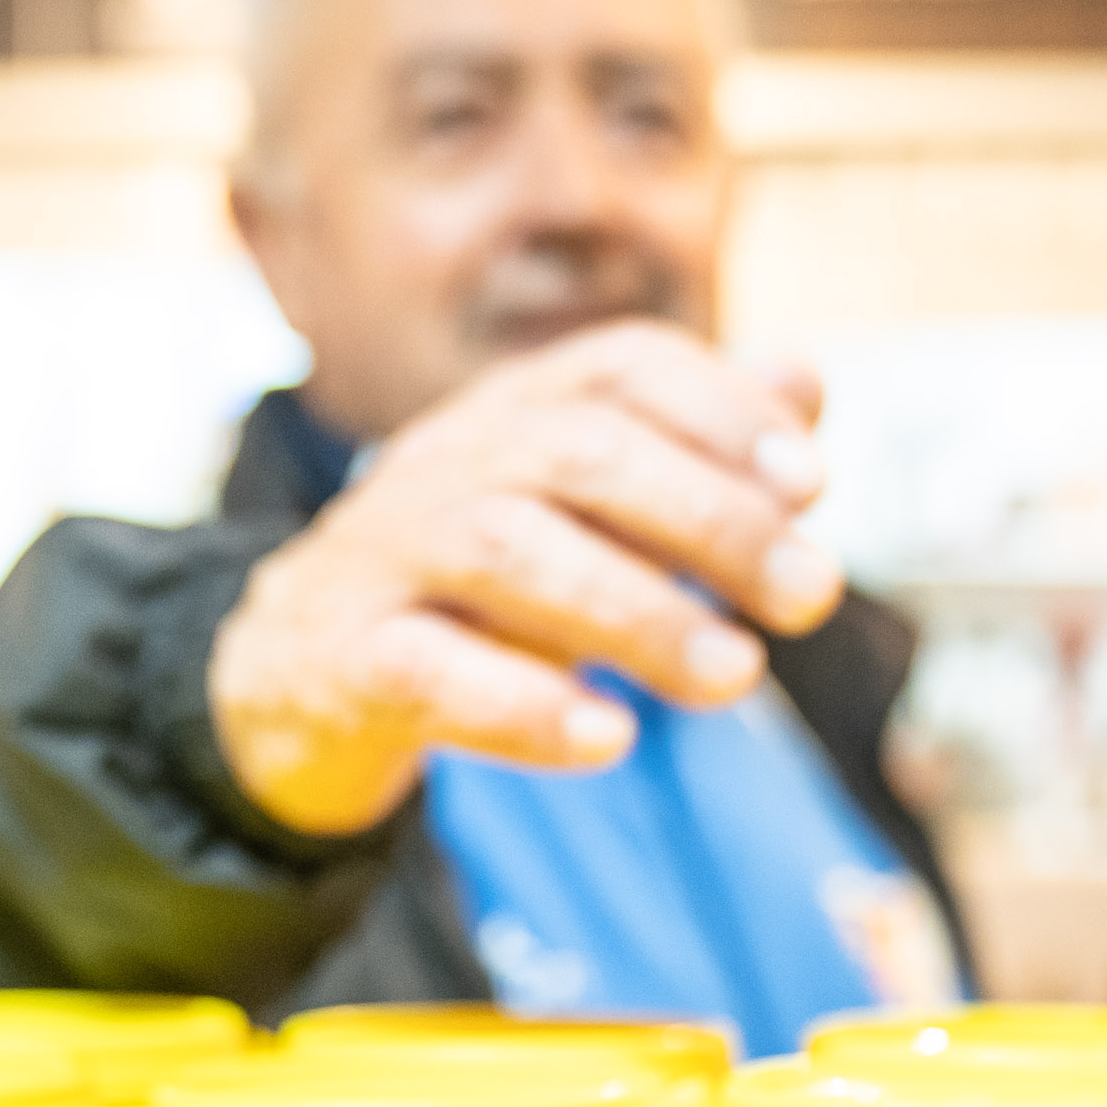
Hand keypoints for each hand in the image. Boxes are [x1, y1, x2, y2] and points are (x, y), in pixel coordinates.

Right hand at [207, 323, 842, 839]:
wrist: (295, 676)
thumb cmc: (469, 589)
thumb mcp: (578, 510)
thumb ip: (688, 450)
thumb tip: (805, 383)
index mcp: (512, 412)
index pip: (619, 369)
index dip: (720, 411)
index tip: (812, 483)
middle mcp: (447, 462)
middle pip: (579, 452)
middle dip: (711, 518)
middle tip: (812, 596)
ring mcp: (386, 555)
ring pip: (508, 551)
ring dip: (638, 612)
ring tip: (736, 677)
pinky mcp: (342, 659)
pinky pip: (428, 670)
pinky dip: (525, 705)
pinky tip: (611, 738)